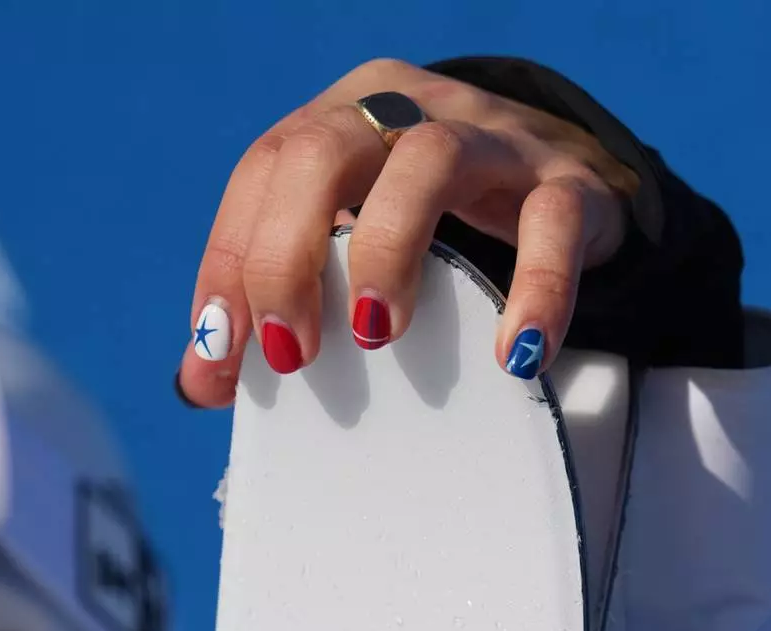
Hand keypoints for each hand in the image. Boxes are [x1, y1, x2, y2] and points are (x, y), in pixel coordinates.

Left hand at [177, 58, 635, 406]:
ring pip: (429, 160)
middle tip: (295, 350)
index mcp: (341, 117)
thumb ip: (273, 302)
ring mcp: (494, 138)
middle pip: (325, 152)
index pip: (264, 170)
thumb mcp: (344, 243)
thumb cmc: (429, 224)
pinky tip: (511, 353)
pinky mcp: (570, 182)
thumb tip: (201, 381)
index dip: (231, 259)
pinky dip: (535, 287)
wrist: (564, 184)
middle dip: (289, 254)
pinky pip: (553, 221)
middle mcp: (409, 109)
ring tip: (376, 333)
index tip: (222, 351)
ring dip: (388, 250)